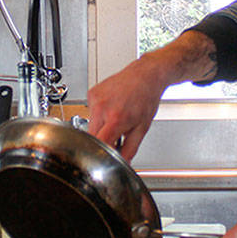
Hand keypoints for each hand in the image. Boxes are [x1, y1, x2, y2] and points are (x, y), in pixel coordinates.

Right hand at [87, 32, 217, 158]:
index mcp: (116, 118)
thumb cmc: (146, 98)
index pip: (99, 143)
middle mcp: (102, 107)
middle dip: (102, 140)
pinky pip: (90, 112)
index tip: (107, 155)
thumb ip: (130, 149)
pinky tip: (111, 107)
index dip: (102, 152)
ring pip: (90, 124)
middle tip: (115, 135)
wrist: (145, 75)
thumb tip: (123, 162)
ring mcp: (95, 99)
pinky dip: (99, 115)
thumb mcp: (142, 128)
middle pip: (92, 135)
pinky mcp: (91, 93)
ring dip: (100, 127)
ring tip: (115, 117)